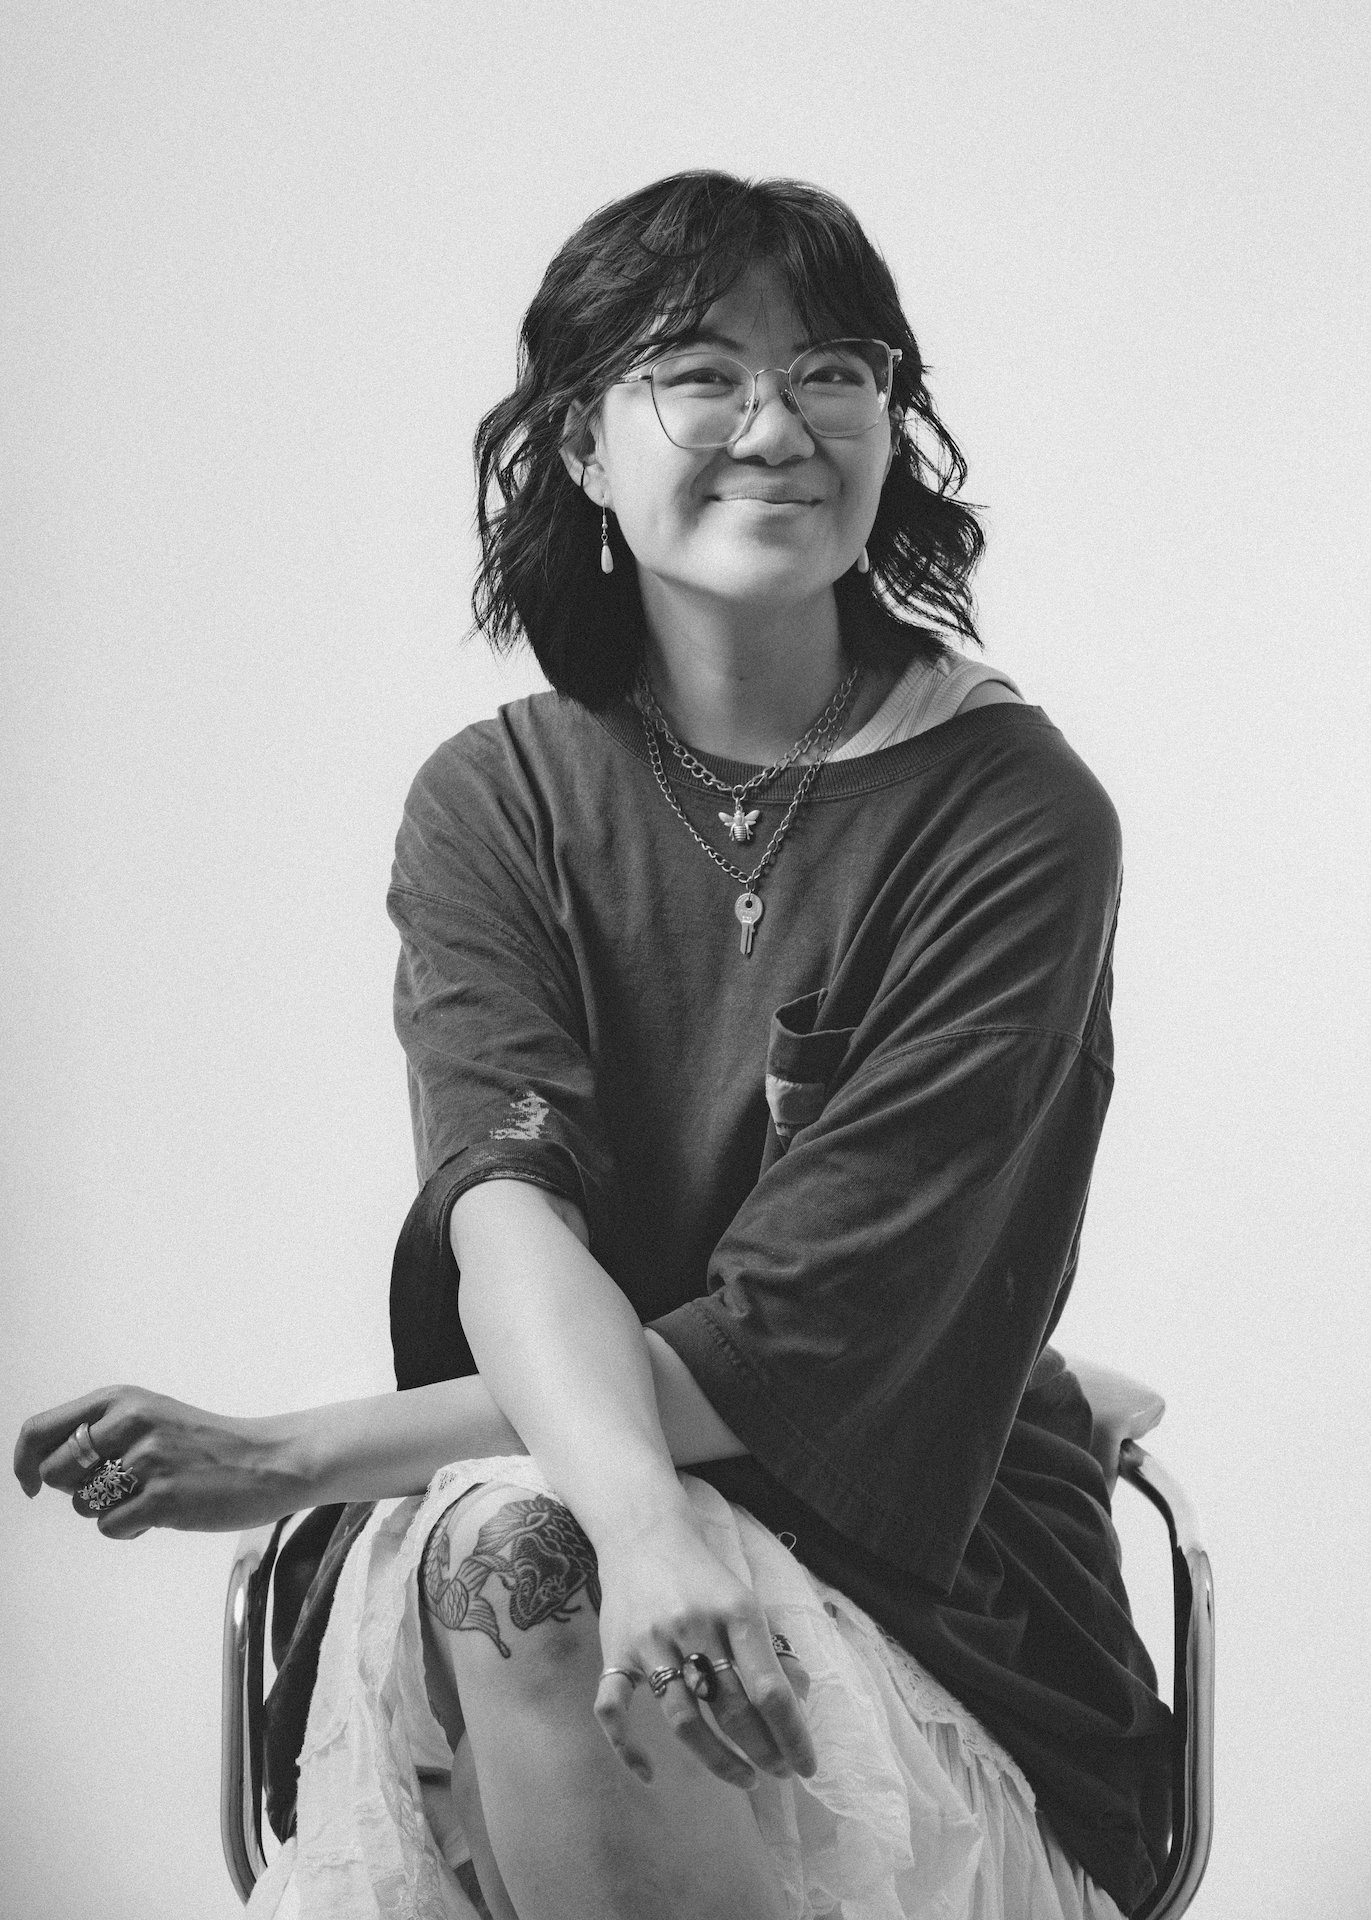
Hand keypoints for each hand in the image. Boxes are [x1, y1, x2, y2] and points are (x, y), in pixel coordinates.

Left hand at [13, 1387, 298, 1537]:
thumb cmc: (205, 1444)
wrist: (269, 1461)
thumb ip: (101, 1431)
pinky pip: (110, 1527)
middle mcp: (131, 1421)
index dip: (23, 1463)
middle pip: (54, 1472)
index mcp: (122, 1399)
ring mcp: (148, 1458)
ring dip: (108, 1510)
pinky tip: (161, 1513)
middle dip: (76, 1489)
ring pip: (82, 1504)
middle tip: (117, 1487)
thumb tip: (41, 1469)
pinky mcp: (162, 1496)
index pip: (40, 1430)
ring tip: (148, 1496)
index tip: (29, 1485)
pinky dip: (129, 1528)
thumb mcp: (151, 1417)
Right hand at [592, 1505, 815, 1791]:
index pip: (770, 1688)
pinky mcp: (616, 1652)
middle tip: (780, 1772)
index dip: (792, 1734)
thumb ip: (770, 1649)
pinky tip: (650, 1772)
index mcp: (736, 1611)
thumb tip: (798, 1701)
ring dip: (717, 1758)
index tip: (807, 1766)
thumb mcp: (745, 1600)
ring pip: (684, 1718)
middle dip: (762, 1750)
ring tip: (744, 1777)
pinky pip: (613, 1708)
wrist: (643, 1532)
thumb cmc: (703, 1573)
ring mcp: (651, 1642)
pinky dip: (627, 1746)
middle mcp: (694, 1626)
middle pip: (731, 1708)